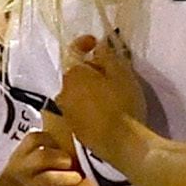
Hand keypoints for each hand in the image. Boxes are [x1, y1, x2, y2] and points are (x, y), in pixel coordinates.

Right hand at [0, 120, 83, 185]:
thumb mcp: (12, 173)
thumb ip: (30, 162)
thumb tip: (62, 155)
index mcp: (15, 161)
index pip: (33, 139)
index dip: (51, 139)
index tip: (59, 147)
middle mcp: (19, 173)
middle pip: (43, 155)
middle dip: (62, 158)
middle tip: (71, 165)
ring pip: (49, 178)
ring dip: (67, 178)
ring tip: (76, 181)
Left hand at [55, 35, 145, 155]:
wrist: (121, 144)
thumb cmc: (122, 103)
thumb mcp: (121, 72)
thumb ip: (107, 55)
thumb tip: (98, 46)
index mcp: (72, 75)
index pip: (73, 50)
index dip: (85, 42)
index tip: (97, 42)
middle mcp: (63, 93)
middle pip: (75, 74)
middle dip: (90, 69)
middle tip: (110, 70)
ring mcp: (66, 113)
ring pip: (76, 93)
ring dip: (89, 88)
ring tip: (110, 92)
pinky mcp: (74, 130)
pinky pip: (79, 110)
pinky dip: (89, 105)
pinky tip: (106, 110)